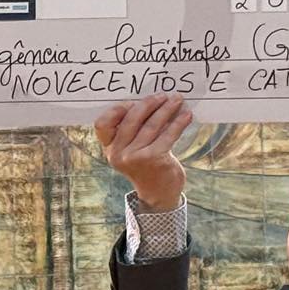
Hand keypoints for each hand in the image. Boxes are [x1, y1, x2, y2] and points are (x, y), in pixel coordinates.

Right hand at [94, 94, 191, 211]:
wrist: (157, 194)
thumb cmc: (146, 166)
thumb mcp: (131, 150)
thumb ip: (132, 131)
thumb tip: (150, 101)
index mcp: (110, 148)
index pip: (102, 124)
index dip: (117, 110)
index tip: (133, 101)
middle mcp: (119, 153)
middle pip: (131, 119)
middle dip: (149, 103)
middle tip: (163, 95)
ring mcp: (135, 157)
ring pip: (152, 125)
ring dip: (167, 109)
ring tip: (177, 100)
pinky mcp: (154, 158)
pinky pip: (168, 134)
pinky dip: (178, 123)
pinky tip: (186, 115)